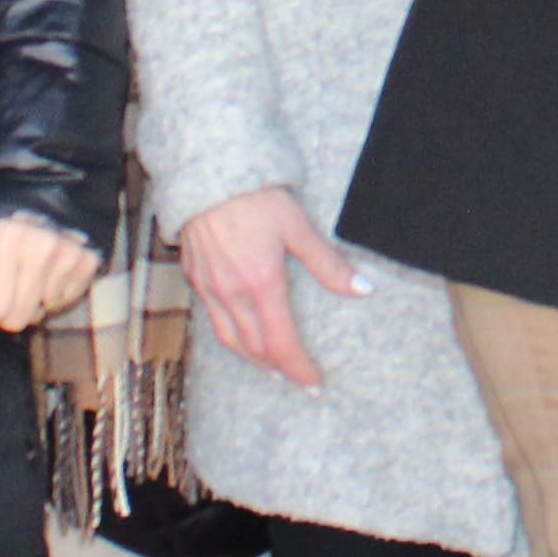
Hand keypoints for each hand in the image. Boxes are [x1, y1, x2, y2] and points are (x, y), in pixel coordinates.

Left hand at [0, 214, 99, 331]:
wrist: (44, 179)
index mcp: (3, 237)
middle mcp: (40, 246)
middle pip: (16, 320)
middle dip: (4, 309)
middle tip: (1, 283)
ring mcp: (69, 253)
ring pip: (41, 312)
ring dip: (30, 299)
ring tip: (25, 270)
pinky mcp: (89, 260)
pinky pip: (64, 301)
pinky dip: (53, 291)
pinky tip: (46, 269)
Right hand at [179, 188, 363, 387]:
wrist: (207, 173)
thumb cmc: (256, 197)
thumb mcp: (299, 228)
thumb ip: (329, 264)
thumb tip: (363, 289)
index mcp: (262, 285)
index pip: (281, 344)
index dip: (299, 369)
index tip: (314, 383)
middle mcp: (232, 294)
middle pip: (255, 349)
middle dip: (278, 368)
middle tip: (297, 378)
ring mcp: (209, 288)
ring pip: (229, 339)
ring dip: (252, 358)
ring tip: (269, 366)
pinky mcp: (194, 277)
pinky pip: (212, 318)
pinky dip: (230, 334)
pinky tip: (241, 330)